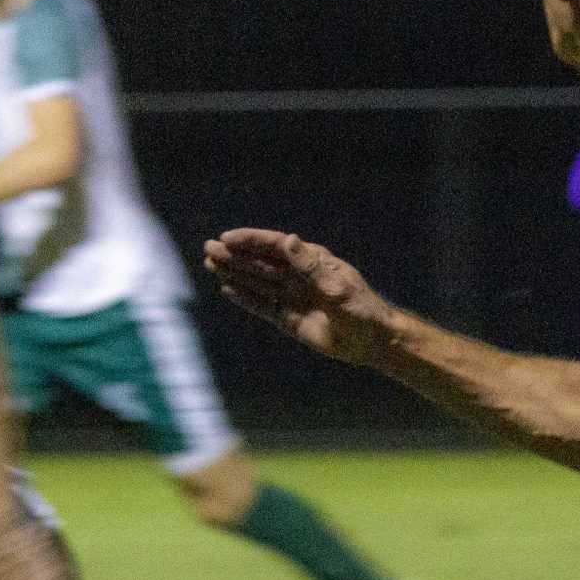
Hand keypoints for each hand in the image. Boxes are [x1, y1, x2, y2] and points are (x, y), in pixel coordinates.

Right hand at [202, 229, 397, 365]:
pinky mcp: (289, 318)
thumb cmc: (360, 309)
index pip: (275, 246)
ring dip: (235, 273)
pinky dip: (245, 299)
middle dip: (235, 255)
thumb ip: (309, 265)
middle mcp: (299, 276)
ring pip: (258, 282)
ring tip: (210, 264)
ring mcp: (293, 296)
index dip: (250, 241)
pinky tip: (227, 290)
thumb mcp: (335, 286)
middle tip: (208, 249)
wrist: (371, 340)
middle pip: (261, 263)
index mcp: (312, 261)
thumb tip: (288, 239)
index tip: (227, 238)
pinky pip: (262, 305)